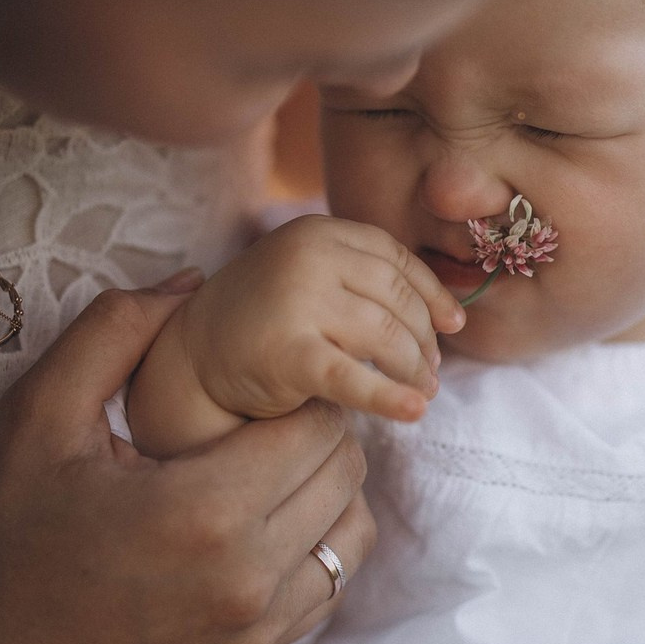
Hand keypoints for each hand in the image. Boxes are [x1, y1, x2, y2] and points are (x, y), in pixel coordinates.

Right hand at [0, 278, 375, 643]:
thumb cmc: (5, 532)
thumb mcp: (39, 413)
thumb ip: (116, 331)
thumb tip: (192, 283)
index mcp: (205, 509)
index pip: (317, 425)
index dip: (297, 392)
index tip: (257, 387)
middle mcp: (248, 576)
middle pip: (343, 471)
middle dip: (315, 432)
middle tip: (261, 421)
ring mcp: (256, 627)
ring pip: (351, 530)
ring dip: (326, 488)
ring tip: (268, 469)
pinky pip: (330, 585)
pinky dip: (318, 543)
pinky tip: (267, 522)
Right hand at [169, 215, 463, 425]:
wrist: (191, 358)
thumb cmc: (267, 319)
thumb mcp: (313, 278)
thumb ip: (366, 280)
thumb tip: (452, 315)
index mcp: (317, 232)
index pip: (395, 259)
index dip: (432, 293)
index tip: (453, 325)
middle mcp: (307, 256)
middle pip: (396, 298)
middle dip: (423, 337)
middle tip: (432, 370)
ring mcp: (296, 301)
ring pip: (385, 336)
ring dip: (413, 369)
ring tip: (422, 392)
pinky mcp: (287, 353)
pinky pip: (354, 378)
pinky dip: (391, 397)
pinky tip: (414, 411)